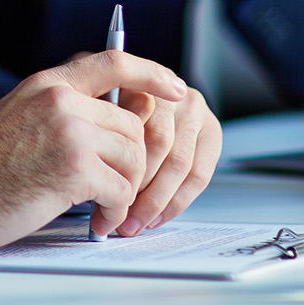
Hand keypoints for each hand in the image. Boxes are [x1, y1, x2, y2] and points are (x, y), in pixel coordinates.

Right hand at [0, 51, 187, 253]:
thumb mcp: (21, 114)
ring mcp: (70, 132)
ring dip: (125, 189)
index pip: (113, 61)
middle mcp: (61, 100)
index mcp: (49, 84)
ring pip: (133, 157)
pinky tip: (97, 219)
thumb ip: (63, 106)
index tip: (175, 87)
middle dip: (133, 162)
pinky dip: (115, 210)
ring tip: (104, 207)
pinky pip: (121, 189)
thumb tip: (114, 115)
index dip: (151, 73)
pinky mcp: (75, 168)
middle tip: (118, 189)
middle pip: (133, 124)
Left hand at [99, 84, 220, 236]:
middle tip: (120, 215)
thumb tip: (95, 170)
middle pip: (158, 144)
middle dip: (138, 186)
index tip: (104, 190)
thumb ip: (95, 126)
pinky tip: (159, 217)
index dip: (119, 161)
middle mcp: (171, 92)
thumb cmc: (108, 114)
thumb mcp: (92, 108)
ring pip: (179, 163)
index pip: (134, 122)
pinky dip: (177, 202)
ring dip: (157, 200)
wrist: (138, 98)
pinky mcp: (212, 132)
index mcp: (139, 82)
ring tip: (137, 223)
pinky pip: (199, 175)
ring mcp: (195, 110)